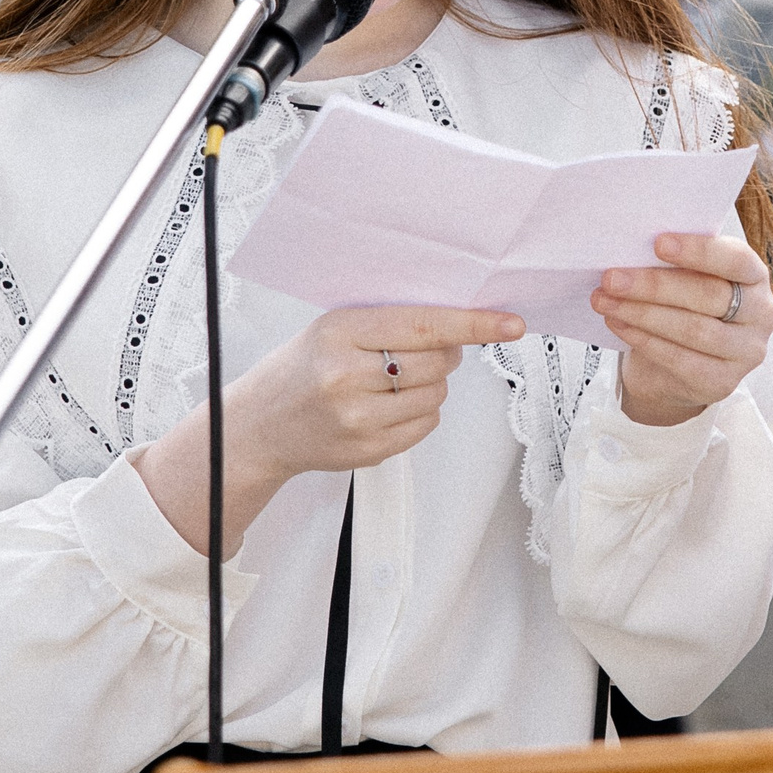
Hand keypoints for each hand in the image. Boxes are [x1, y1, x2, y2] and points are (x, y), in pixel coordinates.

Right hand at [139, 303, 522, 556]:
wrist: (260, 425)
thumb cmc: (303, 367)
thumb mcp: (335, 327)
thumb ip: (392, 321)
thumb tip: (461, 324)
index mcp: (340, 332)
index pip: (425, 325)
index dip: (474, 323)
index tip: (512, 323)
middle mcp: (347, 376)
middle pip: (437, 362)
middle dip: (445, 354)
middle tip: (423, 352)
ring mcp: (357, 419)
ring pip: (436, 395)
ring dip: (431, 385)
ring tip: (393, 381)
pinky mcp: (368, 451)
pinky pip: (426, 424)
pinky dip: (420, 411)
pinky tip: (388, 406)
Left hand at [592, 231, 772, 426]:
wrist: (679, 369)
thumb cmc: (686, 310)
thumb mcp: (689, 281)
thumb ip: (678, 265)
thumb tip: (635, 249)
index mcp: (755, 277)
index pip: (737, 259)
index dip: (699, 251)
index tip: (658, 243)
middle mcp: (761, 314)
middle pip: (708, 295)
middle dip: (655, 285)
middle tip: (612, 277)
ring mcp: (745, 352)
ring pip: (692, 329)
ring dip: (641, 313)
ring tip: (605, 300)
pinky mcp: (722, 382)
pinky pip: (679, 359)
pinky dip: (643, 339)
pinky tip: (618, 324)